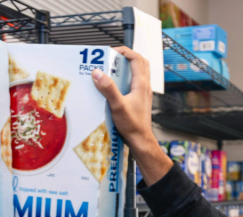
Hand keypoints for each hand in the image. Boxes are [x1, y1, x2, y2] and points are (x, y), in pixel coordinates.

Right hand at [93, 46, 172, 185]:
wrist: (141, 140)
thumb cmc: (132, 125)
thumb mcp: (117, 106)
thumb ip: (108, 89)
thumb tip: (97, 73)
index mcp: (141, 84)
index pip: (136, 58)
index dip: (124, 51)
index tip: (111, 52)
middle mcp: (145, 86)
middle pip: (140, 62)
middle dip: (127, 56)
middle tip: (113, 58)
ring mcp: (144, 93)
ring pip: (139, 72)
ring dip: (127, 67)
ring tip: (113, 69)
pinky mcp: (140, 100)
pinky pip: (135, 83)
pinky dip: (126, 78)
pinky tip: (116, 85)